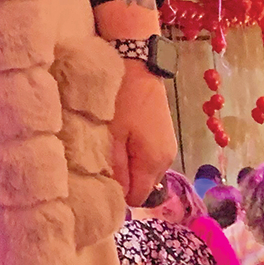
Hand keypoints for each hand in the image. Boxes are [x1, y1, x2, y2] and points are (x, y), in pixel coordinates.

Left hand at [108, 60, 176, 207]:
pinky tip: (117, 140)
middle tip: (98, 164)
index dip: (117, 194)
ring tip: (106, 150)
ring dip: (126, 166)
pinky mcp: (162, 136)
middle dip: (121, 181)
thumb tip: (116, 194)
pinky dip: (132, 155)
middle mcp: (165, 160)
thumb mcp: (111, 135)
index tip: (97, 182)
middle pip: (142, 186)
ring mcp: (166, 147)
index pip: (136, 198)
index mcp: (153, 163)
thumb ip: (114, 167)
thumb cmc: (121, 100)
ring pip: (143, 172)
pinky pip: (145, 157)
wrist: (138, 65)